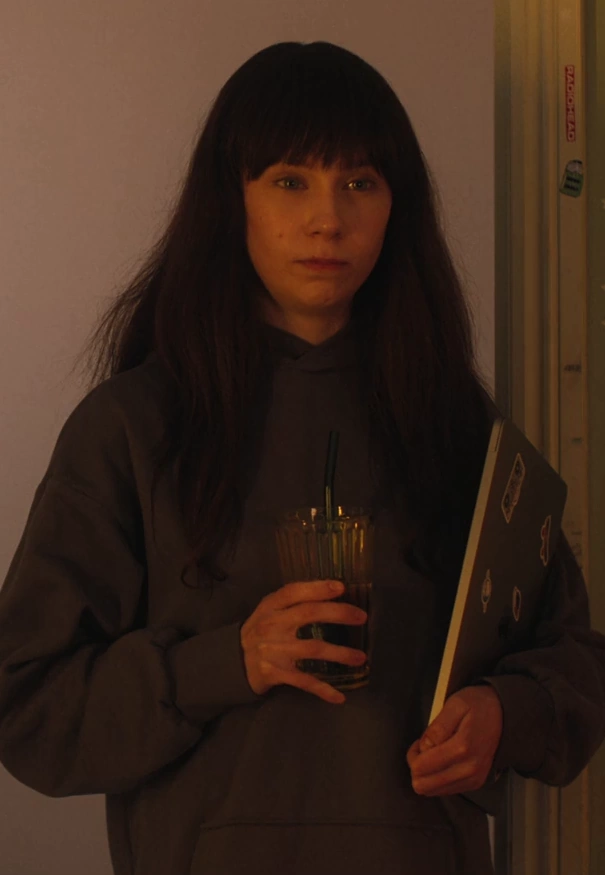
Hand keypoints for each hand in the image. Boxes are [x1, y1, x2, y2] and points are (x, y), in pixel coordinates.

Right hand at [240, 579, 367, 704]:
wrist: (232, 662)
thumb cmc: (260, 631)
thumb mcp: (268, 610)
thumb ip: (291, 601)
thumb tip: (331, 592)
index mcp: (270, 606)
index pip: (294, 591)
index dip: (318, 588)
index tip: (342, 587)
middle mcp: (272, 625)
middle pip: (308, 613)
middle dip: (338, 613)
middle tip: (361, 617)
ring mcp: (274, 650)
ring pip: (312, 648)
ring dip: (340, 653)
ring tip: (361, 658)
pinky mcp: (275, 673)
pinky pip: (304, 681)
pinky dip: (323, 689)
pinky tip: (339, 697)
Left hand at [407, 685, 502, 795]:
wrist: (504, 715)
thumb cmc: (477, 705)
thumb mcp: (455, 704)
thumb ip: (437, 727)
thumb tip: (423, 748)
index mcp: (462, 748)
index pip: (421, 768)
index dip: (412, 755)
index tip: (419, 741)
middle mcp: (469, 770)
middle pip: (424, 786)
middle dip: (416, 767)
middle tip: (423, 749)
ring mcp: (474, 780)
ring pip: (433, 792)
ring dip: (427, 774)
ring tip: (434, 753)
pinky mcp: (475, 784)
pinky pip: (445, 791)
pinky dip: (437, 778)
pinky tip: (443, 760)